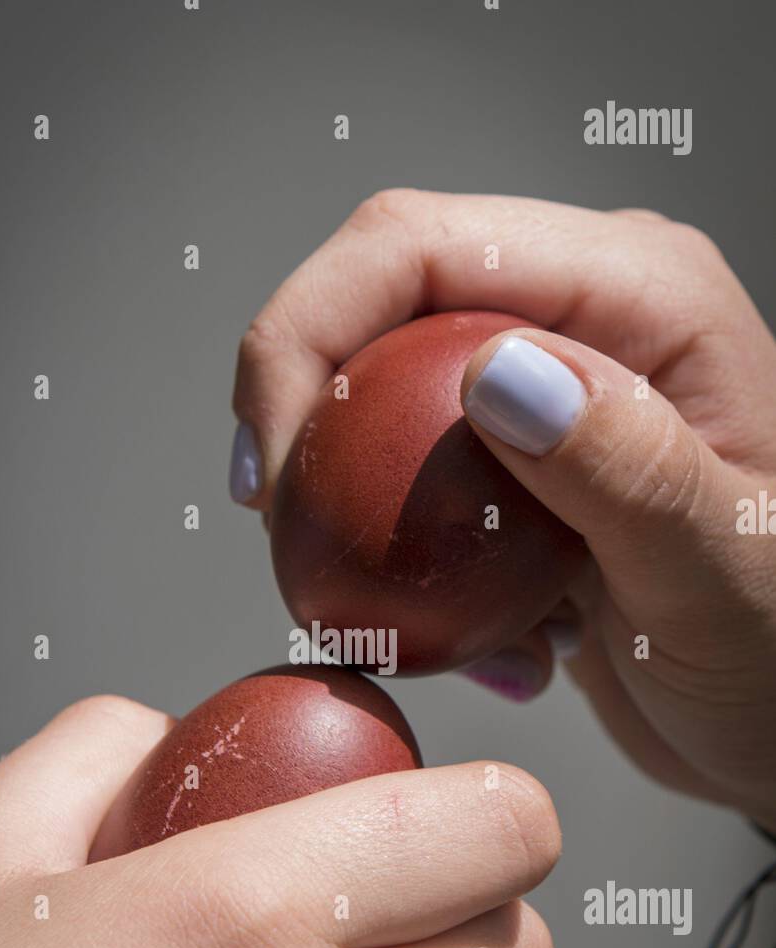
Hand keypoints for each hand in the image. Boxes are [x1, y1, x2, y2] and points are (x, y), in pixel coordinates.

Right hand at [231, 191, 775, 832]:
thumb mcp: (725, 572)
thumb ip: (628, 468)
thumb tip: (499, 371)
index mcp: (641, 294)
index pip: (420, 248)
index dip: (308, 333)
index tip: (271, 467)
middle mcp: (584, 320)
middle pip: (376, 308)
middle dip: (307, 418)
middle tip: (291, 539)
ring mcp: (547, 394)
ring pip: (376, 402)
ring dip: (358, 515)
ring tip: (427, 624)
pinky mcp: (520, 471)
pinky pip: (407, 489)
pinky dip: (409, 574)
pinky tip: (495, 649)